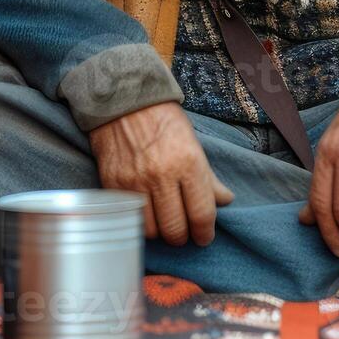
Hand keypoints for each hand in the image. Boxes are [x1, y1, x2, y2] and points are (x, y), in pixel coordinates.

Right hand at [89, 102, 232, 246]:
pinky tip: (147, 216)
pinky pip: (130, 218)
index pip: (201, 214)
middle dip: (183, 237)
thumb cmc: (164, 120)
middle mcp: (161, 175)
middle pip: (176, 229)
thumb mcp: (193, 143)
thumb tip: (225, 200)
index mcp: (188, 163)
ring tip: (165, 225)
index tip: (204, 237)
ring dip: (160, 233)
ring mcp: (135, 181)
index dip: (205, 233)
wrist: (124, 101)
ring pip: (151, 230)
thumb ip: (208, 177)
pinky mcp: (113, 184)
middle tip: (185, 234)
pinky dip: (140, 223)